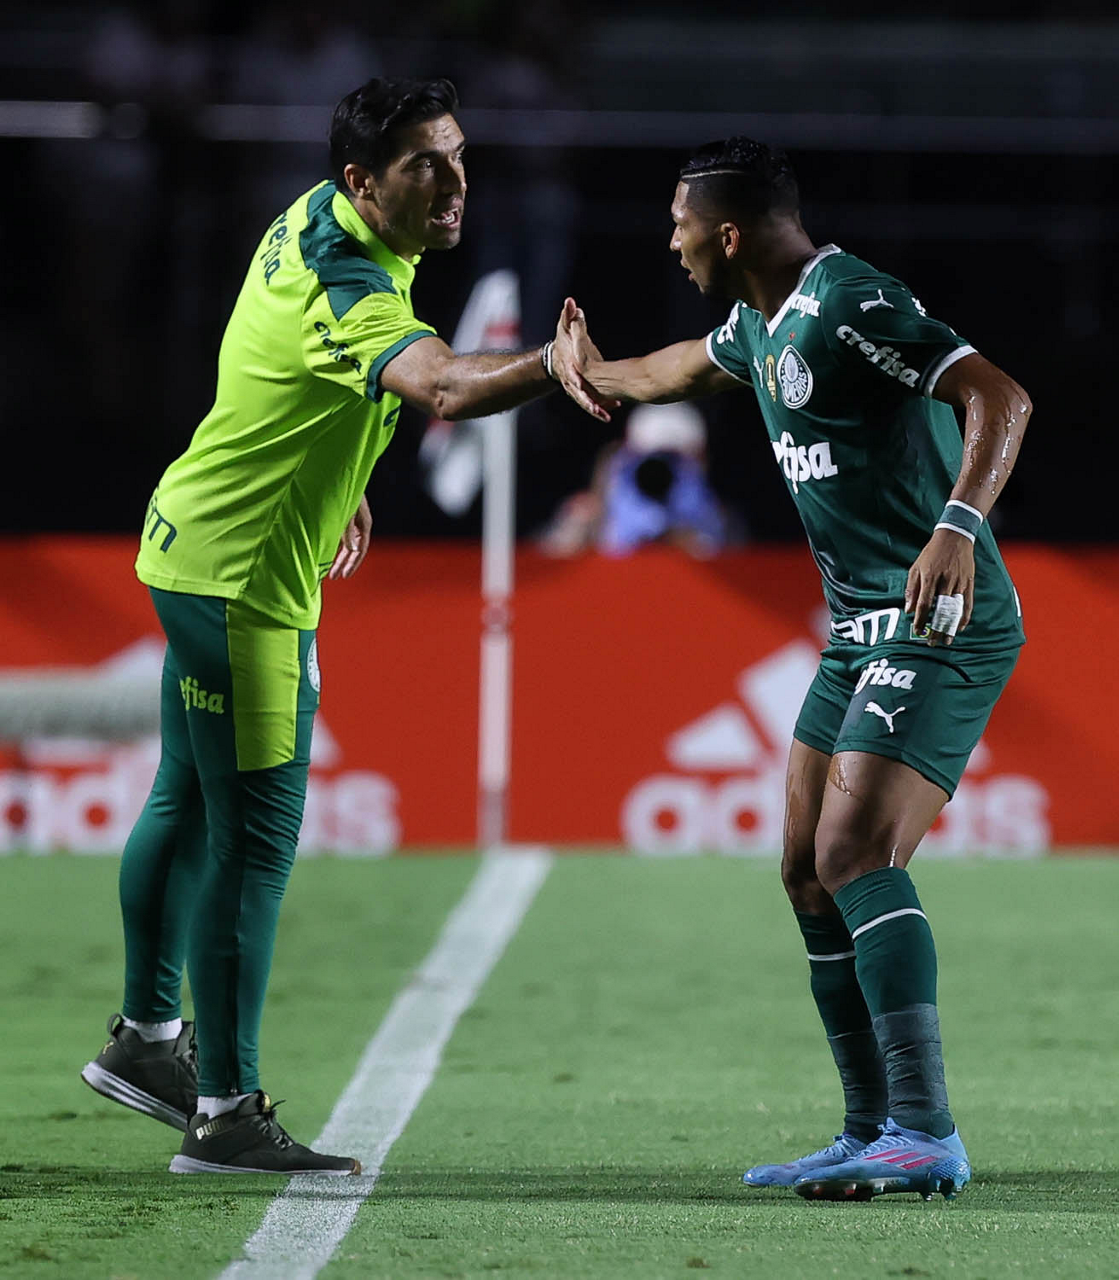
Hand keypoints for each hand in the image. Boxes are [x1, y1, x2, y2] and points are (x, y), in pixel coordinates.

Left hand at [329, 494, 371, 579]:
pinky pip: (340, 535)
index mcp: (364, 521)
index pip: (361, 548)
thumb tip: (353, 550)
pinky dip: (334, 545)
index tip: (344, 575)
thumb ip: (347, 530)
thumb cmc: (340, 487)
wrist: (336, 469)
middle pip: (354, 548)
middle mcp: (359, 522)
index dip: (353, 563)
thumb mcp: (344, 510)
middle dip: (344, 563)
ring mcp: (351, 518)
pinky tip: (325, 553)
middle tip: (334, 577)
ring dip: (338, 557)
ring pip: (347, 543)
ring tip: (329, 570)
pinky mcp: (342, 514)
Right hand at [551, 297, 618, 422]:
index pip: (572, 377)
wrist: (557, 359)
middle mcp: (572, 383)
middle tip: (597, 410)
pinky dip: (602, 406)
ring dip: (597, 410)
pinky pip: (594, 402)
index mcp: (568, 369)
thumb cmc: (561, 343)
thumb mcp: (563, 328)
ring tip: (607, 416)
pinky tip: (615, 407)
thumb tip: (571, 301)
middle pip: (579, 396)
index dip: (576, 382)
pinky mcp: (585, 393)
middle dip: (588, 403)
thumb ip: (568, 316)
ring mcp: (578, 390)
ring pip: (587, 403)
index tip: (580, 384)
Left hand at [905, 527, 974, 645]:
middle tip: (932, 643)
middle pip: (941, 611)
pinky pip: (968, 604)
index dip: (921, 620)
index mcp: (930, 577)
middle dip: (936, 629)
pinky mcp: (969, 583)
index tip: (918, 632)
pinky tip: (960, 628)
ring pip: (955, 610)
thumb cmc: (931, 553)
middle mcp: (945, 582)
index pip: (924, 604)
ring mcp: (959, 583)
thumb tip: (909, 610)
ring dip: (951, 627)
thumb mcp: (916, 567)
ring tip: (947, 641)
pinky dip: (965, 617)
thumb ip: (912, 589)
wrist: (955, 537)